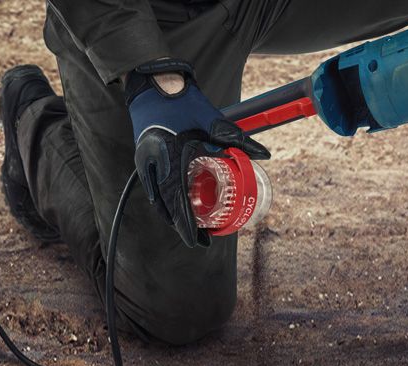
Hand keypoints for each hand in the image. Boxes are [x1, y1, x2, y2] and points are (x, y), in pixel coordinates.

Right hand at [125, 59, 269, 247]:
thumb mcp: (214, 123)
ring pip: (157, 200)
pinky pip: (152, 188)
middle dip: (182, 227)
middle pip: (167, 207)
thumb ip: (239, 141)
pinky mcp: (142, 158)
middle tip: (199, 240)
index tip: (197, 241)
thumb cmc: (186, 103)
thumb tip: (265, 155)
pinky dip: (162, 203)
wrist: (155, 84)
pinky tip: (172, 210)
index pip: (179, 201)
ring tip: (189, 229)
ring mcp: (145, 162)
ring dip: (172, 217)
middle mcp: (155, 163)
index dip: (187, 225)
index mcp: (173, 157)